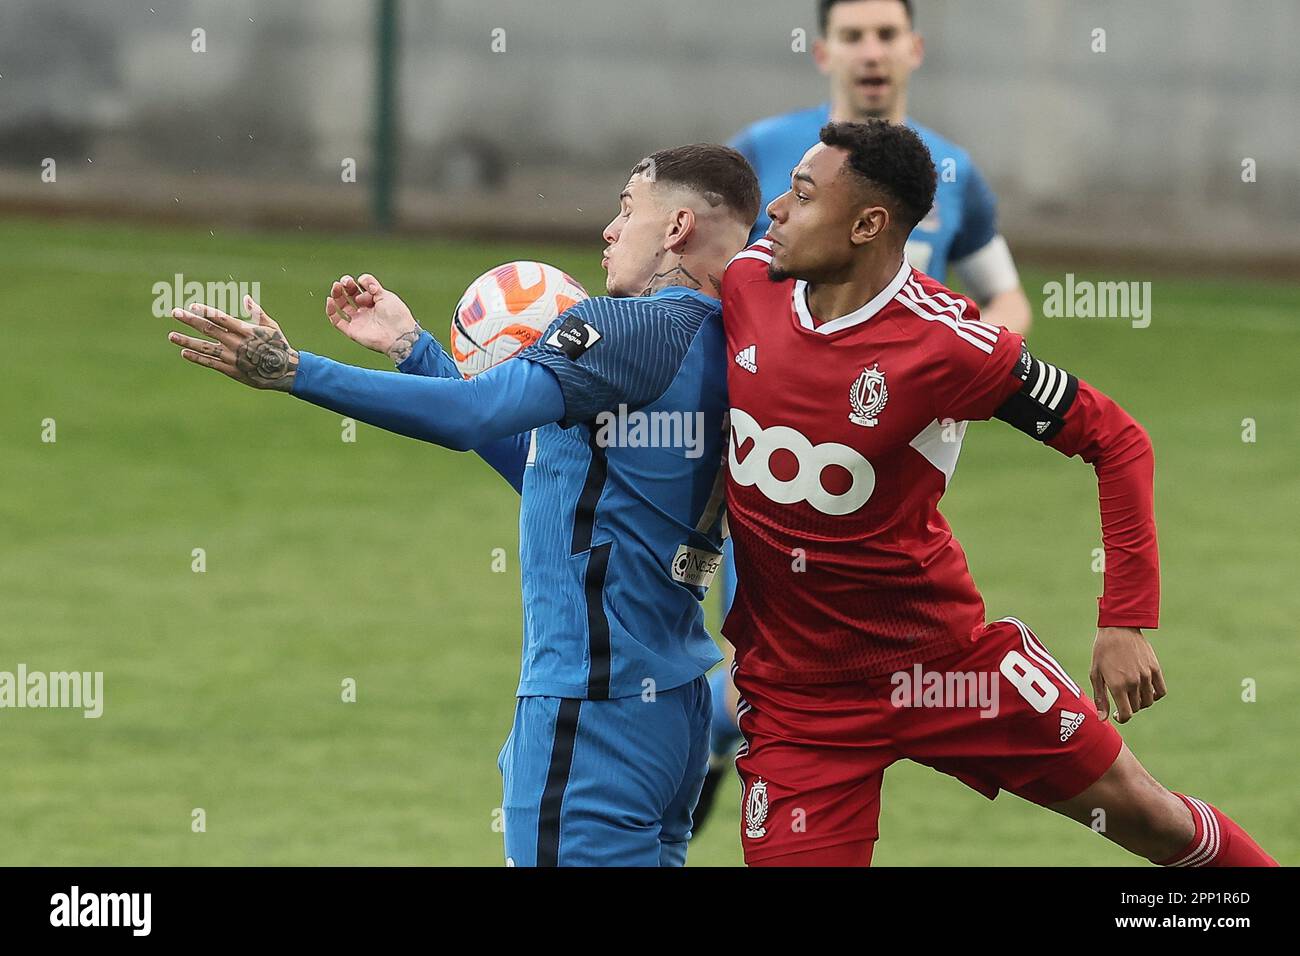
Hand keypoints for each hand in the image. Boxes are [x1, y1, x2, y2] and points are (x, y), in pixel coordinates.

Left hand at [168, 295, 298, 390]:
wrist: (285, 371)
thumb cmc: (279, 345)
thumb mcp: (271, 326)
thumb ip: (257, 312)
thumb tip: (246, 298)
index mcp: (245, 330)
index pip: (221, 318)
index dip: (206, 312)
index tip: (192, 305)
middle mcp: (236, 343)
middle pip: (208, 330)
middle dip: (190, 320)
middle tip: (175, 312)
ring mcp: (232, 357)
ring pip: (204, 348)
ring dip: (186, 341)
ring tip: (171, 335)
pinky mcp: (231, 370)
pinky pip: (210, 363)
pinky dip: (196, 358)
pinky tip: (183, 352)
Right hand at [325, 273, 421, 363]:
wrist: (399, 335)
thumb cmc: (397, 315)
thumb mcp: (386, 294)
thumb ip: (372, 285)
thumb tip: (360, 280)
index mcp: (375, 302)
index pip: (361, 290)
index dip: (359, 283)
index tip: (360, 282)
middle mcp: (366, 311)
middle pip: (350, 296)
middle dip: (346, 286)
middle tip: (344, 281)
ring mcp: (359, 321)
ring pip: (342, 307)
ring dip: (337, 295)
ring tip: (336, 286)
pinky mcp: (352, 331)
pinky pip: (337, 321)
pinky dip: (331, 311)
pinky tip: (330, 300)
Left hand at [1089, 626, 1166, 723]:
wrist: (1118, 629)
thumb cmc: (1102, 651)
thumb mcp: (1095, 674)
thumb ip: (1100, 698)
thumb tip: (1102, 719)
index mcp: (1117, 685)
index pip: (1126, 714)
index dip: (1121, 718)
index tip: (1117, 715)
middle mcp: (1133, 682)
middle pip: (1136, 708)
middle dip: (1128, 708)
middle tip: (1121, 700)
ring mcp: (1146, 676)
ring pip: (1148, 701)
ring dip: (1141, 702)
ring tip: (1132, 694)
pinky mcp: (1155, 669)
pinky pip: (1161, 691)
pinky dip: (1155, 695)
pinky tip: (1145, 691)